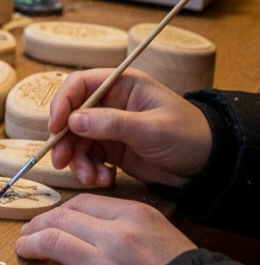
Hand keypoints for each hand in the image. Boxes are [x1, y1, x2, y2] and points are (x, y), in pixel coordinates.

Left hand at [15, 194, 195, 264]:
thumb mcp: (160, 234)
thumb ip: (126, 224)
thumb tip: (85, 224)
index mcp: (134, 215)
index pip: (81, 204)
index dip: (57, 211)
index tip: (48, 218)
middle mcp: (117, 236)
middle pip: (61, 220)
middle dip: (37, 225)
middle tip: (27, 233)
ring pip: (52, 243)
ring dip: (31, 245)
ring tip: (24, 249)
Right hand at [47, 68, 211, 187]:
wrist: (209, 167)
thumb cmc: (189, 136)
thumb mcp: (152, 129)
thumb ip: (112, 124)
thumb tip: (73, 121)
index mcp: (122, 85)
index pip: (79, 85)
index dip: (62, 103)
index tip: (55, 126)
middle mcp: (110, 103)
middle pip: (72, 115)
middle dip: (65, 140)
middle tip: (60, 161)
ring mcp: (109, 127)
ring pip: (77, 140)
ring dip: (78, 160)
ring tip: (91, 177)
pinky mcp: (112, 149)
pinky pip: (89, 157)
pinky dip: (90, 170)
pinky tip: (103, 179)